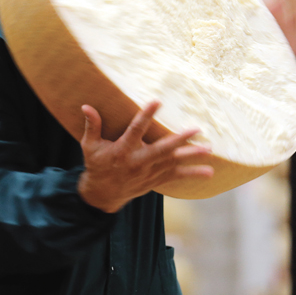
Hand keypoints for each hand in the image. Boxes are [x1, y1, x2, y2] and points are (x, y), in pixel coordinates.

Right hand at [77, 102, 213, 212]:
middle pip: (161, 150)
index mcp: (122, 150)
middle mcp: (138, 161)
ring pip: (173, 162)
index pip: (135, 130)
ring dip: (191, 156)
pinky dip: (192, 174)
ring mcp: (149, 172)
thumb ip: (92, 126)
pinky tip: (209, 172)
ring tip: (208, 149)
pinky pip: (176, 176)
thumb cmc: (97, 165)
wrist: (103, 193)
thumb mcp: (90, 145)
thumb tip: (86, 106)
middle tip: (195, 130)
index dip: (146, 115)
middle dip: (179, 140)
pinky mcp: (156, 179)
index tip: (157, 101)